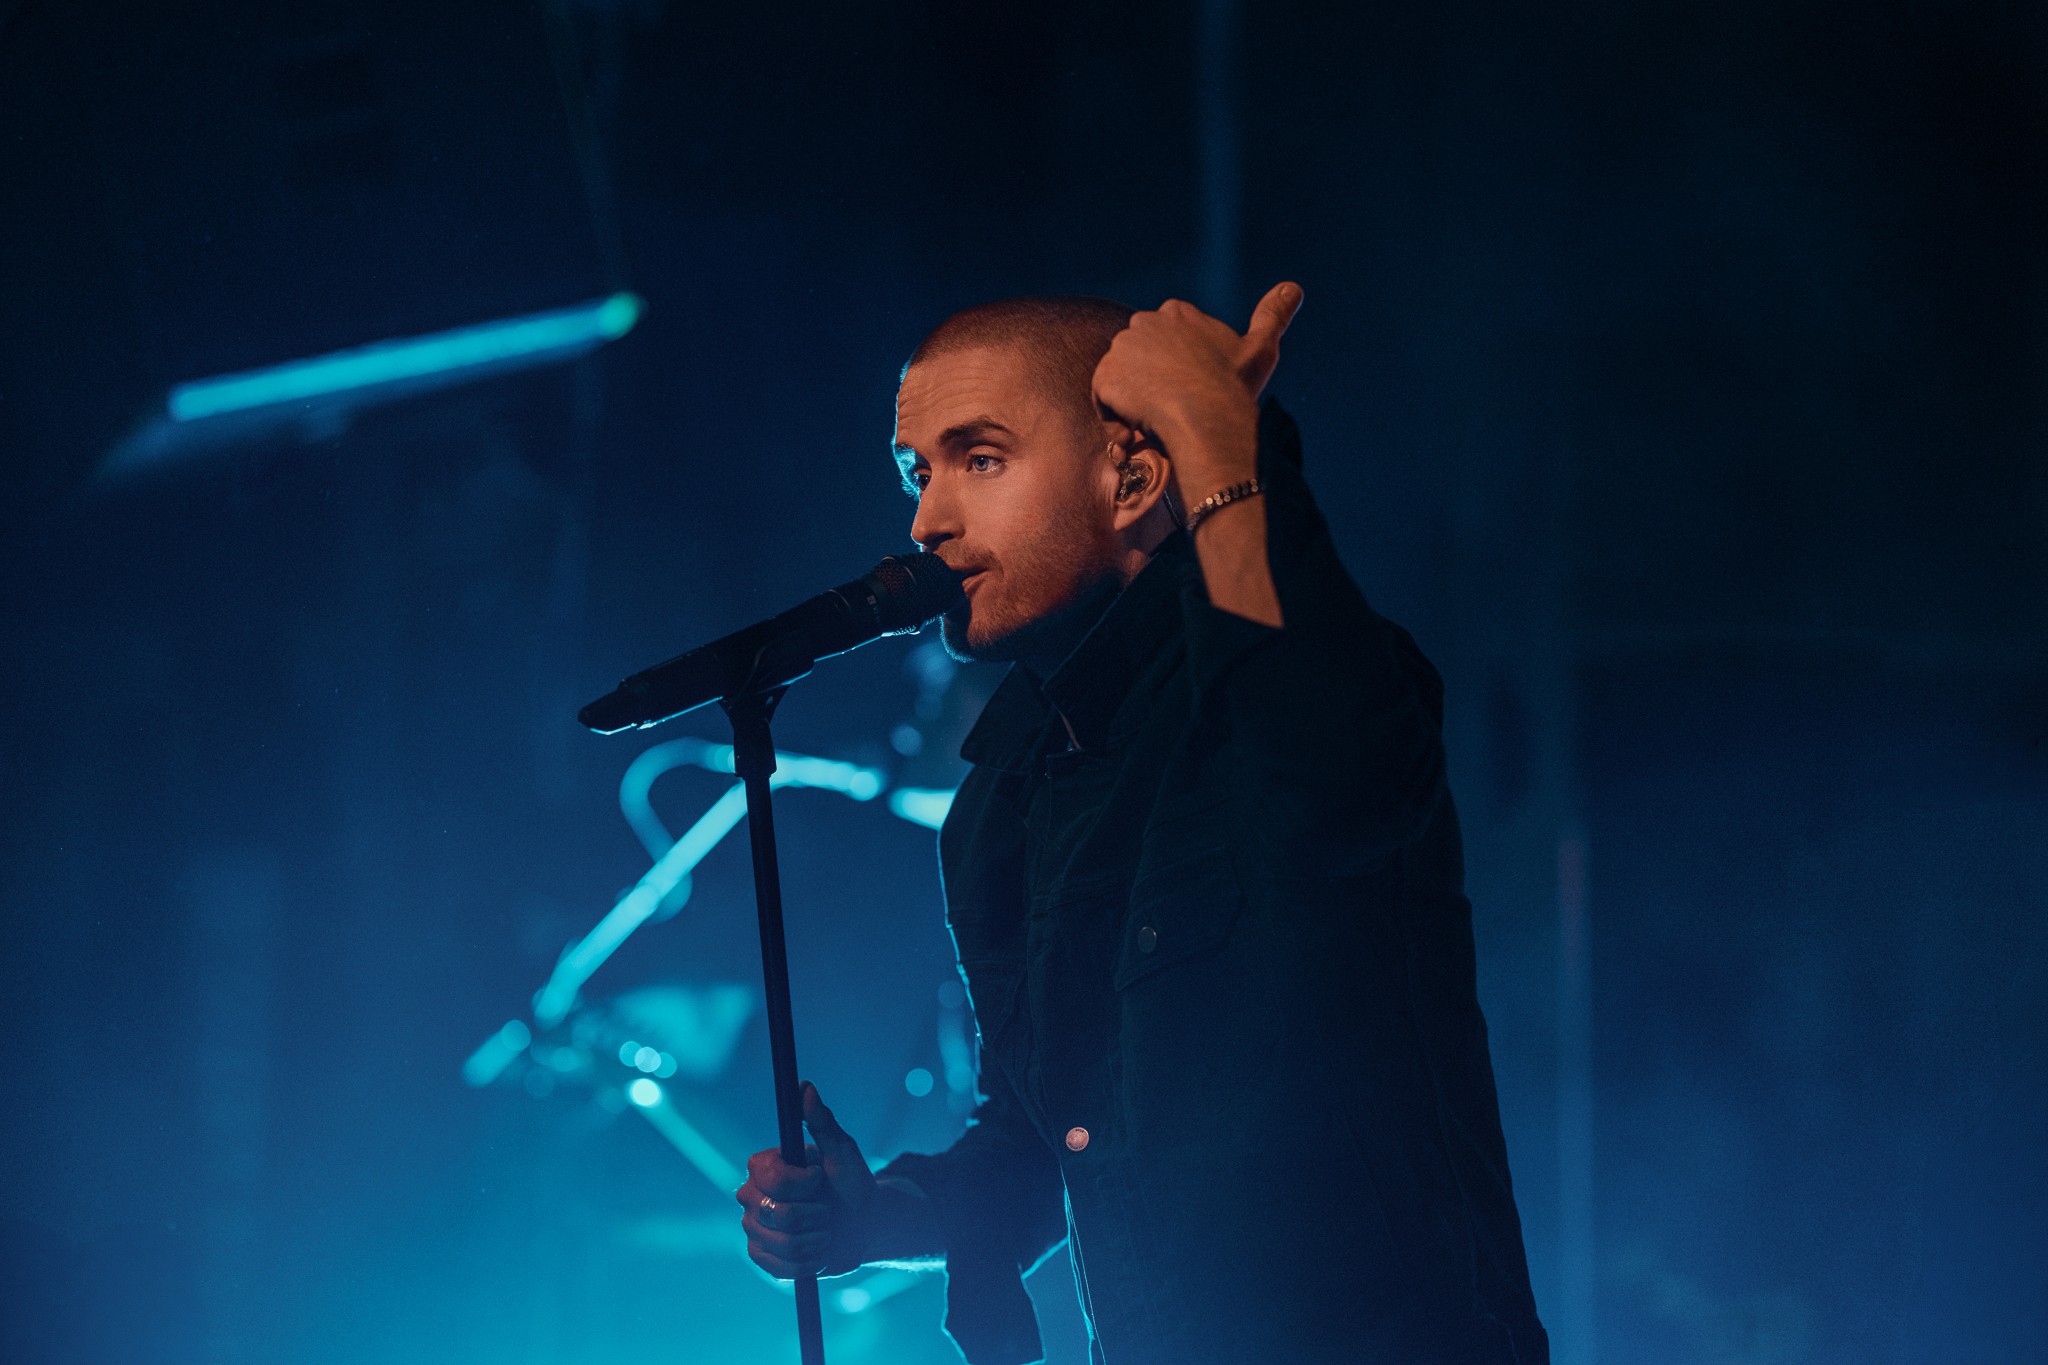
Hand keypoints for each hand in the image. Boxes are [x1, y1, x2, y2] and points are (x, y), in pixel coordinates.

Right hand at [734, 1082, 877, 1278]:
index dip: (799, 1182)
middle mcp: (751, 1195)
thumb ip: (822, 1121)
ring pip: (782, 1243)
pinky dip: (809, 1262)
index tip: (820, 1179)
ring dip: (817, 1239)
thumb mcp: (842, 1151)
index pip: (768, 1175)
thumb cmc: (851, 1182)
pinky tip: (818, 1251)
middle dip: (814, 1214)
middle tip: (827, 1210)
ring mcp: (753, 1228)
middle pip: (776, 1212)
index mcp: (766, 1166)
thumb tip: (805, 1086)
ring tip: (826, 1230)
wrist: (861, 1225)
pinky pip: (780, 1268)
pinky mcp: (760, 1257)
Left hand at [1090, 282, 1303, 494]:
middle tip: (1175, 409)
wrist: (1208, 419)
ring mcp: (1121, 348)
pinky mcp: (1105, 376)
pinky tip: (1141, 429)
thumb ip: (1273, 315)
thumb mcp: (1260, 348)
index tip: (1190, 389)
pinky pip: (1105, 402)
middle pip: (1139, 359)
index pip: (1164, 340)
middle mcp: (1144, 322)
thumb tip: (1294, 287)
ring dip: (1136, 401)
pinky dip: (1118, 419)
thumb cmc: (1235, 387)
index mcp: (1177, 312)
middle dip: (1151, 383)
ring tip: (1161, 420)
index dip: (1174, 370)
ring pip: (1122, 380)